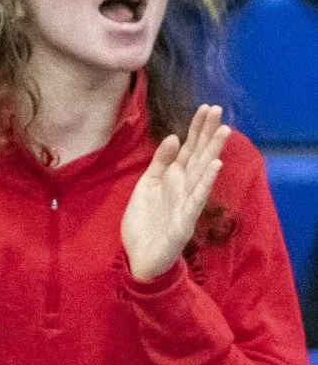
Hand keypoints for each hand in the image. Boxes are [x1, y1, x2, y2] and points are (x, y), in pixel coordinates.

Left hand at [122, 103, 228, 283]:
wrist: (139, 257)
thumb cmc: (145, 223)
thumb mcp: (146, 187)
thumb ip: (159, 163)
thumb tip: (174, 137)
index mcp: (174, 178)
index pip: (189, 148)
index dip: (197, 129)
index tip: (206, 107)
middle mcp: (184, 187)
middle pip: (199, 155)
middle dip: (208, 133)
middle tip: (218, 109)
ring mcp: (187, 202)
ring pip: (203, 172)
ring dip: (213, 151)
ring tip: (224, 131)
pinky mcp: (186, 220)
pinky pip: (197, 198)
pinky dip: (206, 181)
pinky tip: (215, 165)